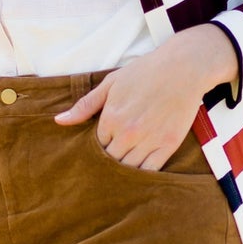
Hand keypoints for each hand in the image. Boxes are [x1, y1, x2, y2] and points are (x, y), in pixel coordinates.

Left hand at [53, 24, 238, 169]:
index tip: (102, 147)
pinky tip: (139, 173)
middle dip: (109, 162)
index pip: (96, 146)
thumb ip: (85, 105)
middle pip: (110, 161)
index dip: (98, 147)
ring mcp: (149, 140)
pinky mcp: (168, 145)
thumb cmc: (146, 72)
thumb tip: (59, 120)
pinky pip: (151, 170)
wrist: (183, 68)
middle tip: (109, 163)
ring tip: (122, 170)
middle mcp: (128, 133)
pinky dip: (143, 175)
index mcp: (111, 118)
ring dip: (124, 171)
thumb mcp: (111, 83)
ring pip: (128, 169)